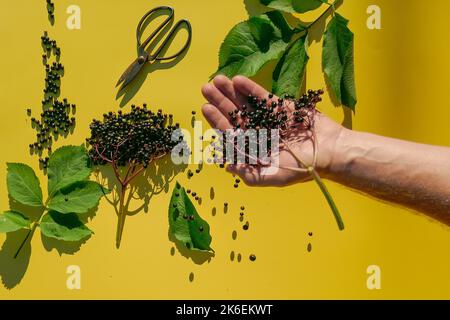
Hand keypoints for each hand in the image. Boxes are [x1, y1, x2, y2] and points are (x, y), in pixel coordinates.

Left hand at [201, 75, 343, 186]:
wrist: (330, 151)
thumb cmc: (302, 167)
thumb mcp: (274, 176)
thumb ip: (250, 174)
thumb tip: (227, 167)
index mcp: (253, 149)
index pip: (230, 133)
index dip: (218, 121)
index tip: (206, 108)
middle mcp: (257, 133)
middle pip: (234, 115)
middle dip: (220, 102)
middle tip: (205, 87)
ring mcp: (268, 119)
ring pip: (246, 104)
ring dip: (231, 92)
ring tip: (218, 79)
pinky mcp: (281, 107)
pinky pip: (263, 97)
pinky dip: (251, 88)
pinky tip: (238, 80)